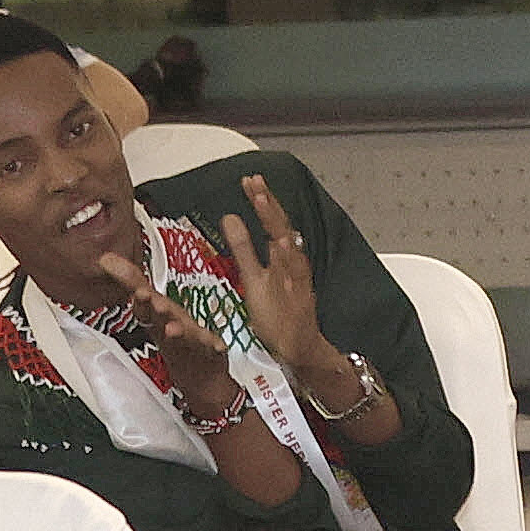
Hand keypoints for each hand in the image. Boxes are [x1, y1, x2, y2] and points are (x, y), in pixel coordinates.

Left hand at [221, 174, 331, 369]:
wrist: (299, 349)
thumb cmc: (278, 314)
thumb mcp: (254, 277)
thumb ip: (243, 248)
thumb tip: (229, 217)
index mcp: (281, 258)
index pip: (272, 223)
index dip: (262, 202)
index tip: (249, 181)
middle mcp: (292, 265)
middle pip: (282, 228)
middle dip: (268, 204)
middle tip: (254, 181)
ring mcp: (297, 281)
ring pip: (289, 247)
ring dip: (276, 224)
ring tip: (263, 202)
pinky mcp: (300, 300)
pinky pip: (296, 277)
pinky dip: (291, 259)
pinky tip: (282, 244)